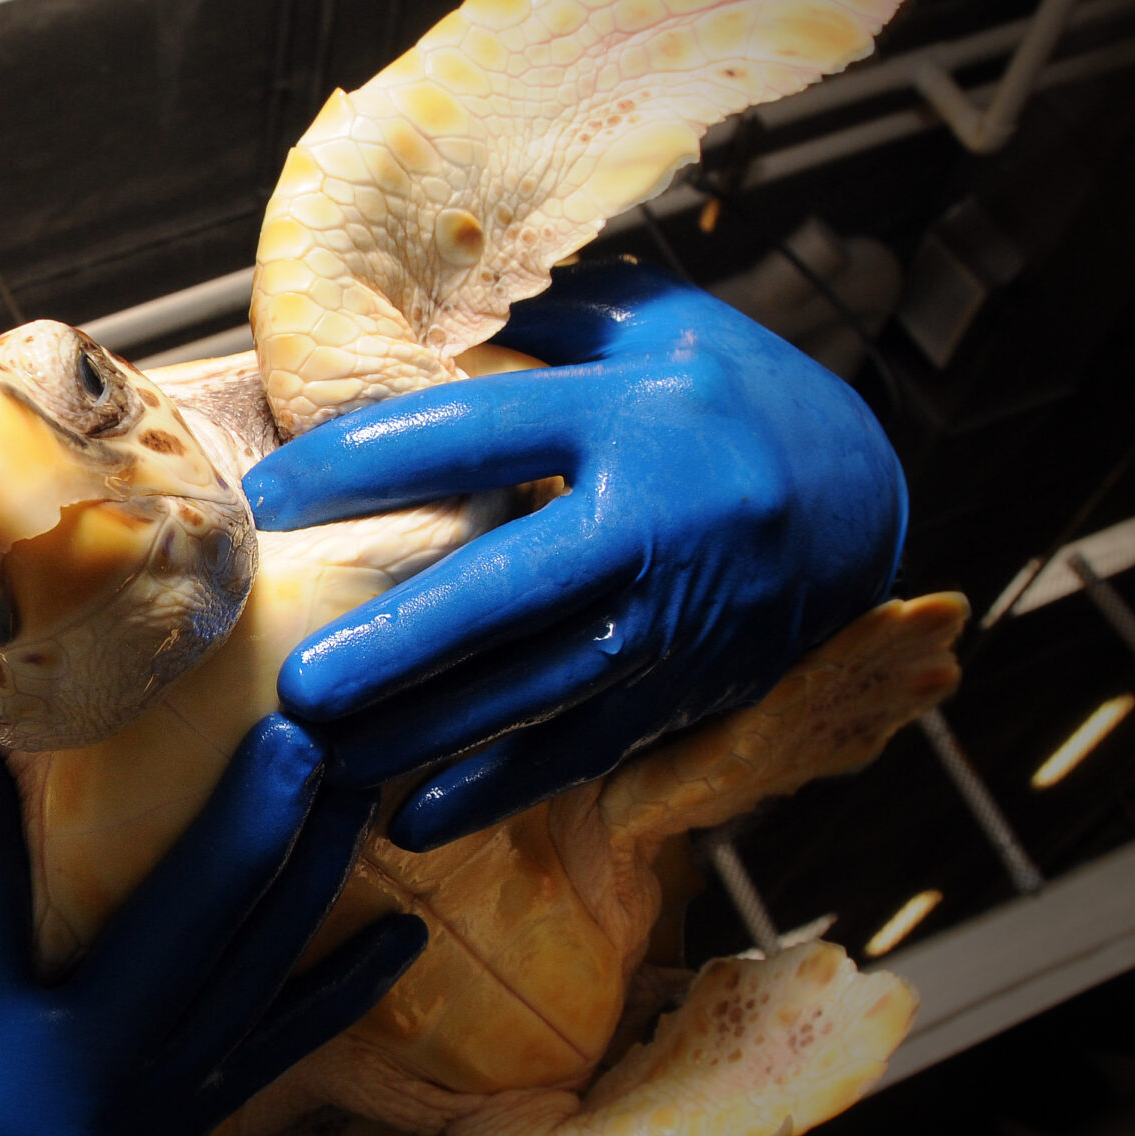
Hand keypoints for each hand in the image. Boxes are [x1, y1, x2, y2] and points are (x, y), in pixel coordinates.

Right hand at [0, 717, 425, 1135]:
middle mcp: (74, 1081)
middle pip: (176, 922)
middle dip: (243, 817)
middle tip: (291, 725)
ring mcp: (141, 1116)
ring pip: (246, 976)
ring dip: (305, 875)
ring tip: (350, 784)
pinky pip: (274, 1054)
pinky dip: (340, 992)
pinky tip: (403, 936)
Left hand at [240, 257, 905, 852]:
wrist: (867, 494)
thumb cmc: (732, 396)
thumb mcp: (653, 325)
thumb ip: (537, 319)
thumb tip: (401, 317)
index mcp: (635, 415)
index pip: (473, 437)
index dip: (361, 464)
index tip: (268, 495)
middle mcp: (656, 524)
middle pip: (508, 591)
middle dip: (400, 645)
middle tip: (300, 683)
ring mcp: (676, 619)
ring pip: (536, 690)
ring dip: (427, 733)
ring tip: (326, 759)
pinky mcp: (687, 688)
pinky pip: (582, 749)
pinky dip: (499, 789)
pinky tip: (416, 818)